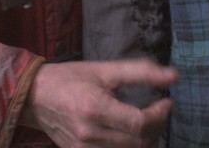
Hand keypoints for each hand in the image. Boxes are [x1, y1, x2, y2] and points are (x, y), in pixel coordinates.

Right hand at [23, 59, 177, 146]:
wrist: (34, 96)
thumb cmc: (70, 78)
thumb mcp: (105, 69)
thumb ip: (140, 72)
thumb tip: (174, 76)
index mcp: (94, 108)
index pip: (139, 123)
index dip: (160, 115)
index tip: (166, 102)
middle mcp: (88, 133)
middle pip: (138, 142)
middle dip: (156, 127)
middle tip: (159, 112)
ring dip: (145, 140)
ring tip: (148, 123)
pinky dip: (129, 147)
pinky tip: (132, 135)